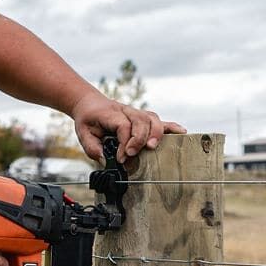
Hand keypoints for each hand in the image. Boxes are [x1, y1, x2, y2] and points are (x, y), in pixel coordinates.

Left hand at [69, 94, 186, 162]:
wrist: (90, 104)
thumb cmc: (89, 120)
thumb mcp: (83, 135)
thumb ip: (93, 149)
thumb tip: (107, 161)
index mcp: (110, 114)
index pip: (123, 126)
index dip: (124, 143)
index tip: (121, 158)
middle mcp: (126, 111)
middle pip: (140, 121)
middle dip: (139, 139)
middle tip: (132, 154)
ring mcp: (137, 113)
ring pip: (152, 119)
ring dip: (155, 133)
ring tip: (153, 147)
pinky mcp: (144, 117)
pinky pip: (160, 120)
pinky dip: (171, 127)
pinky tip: (181, 133)